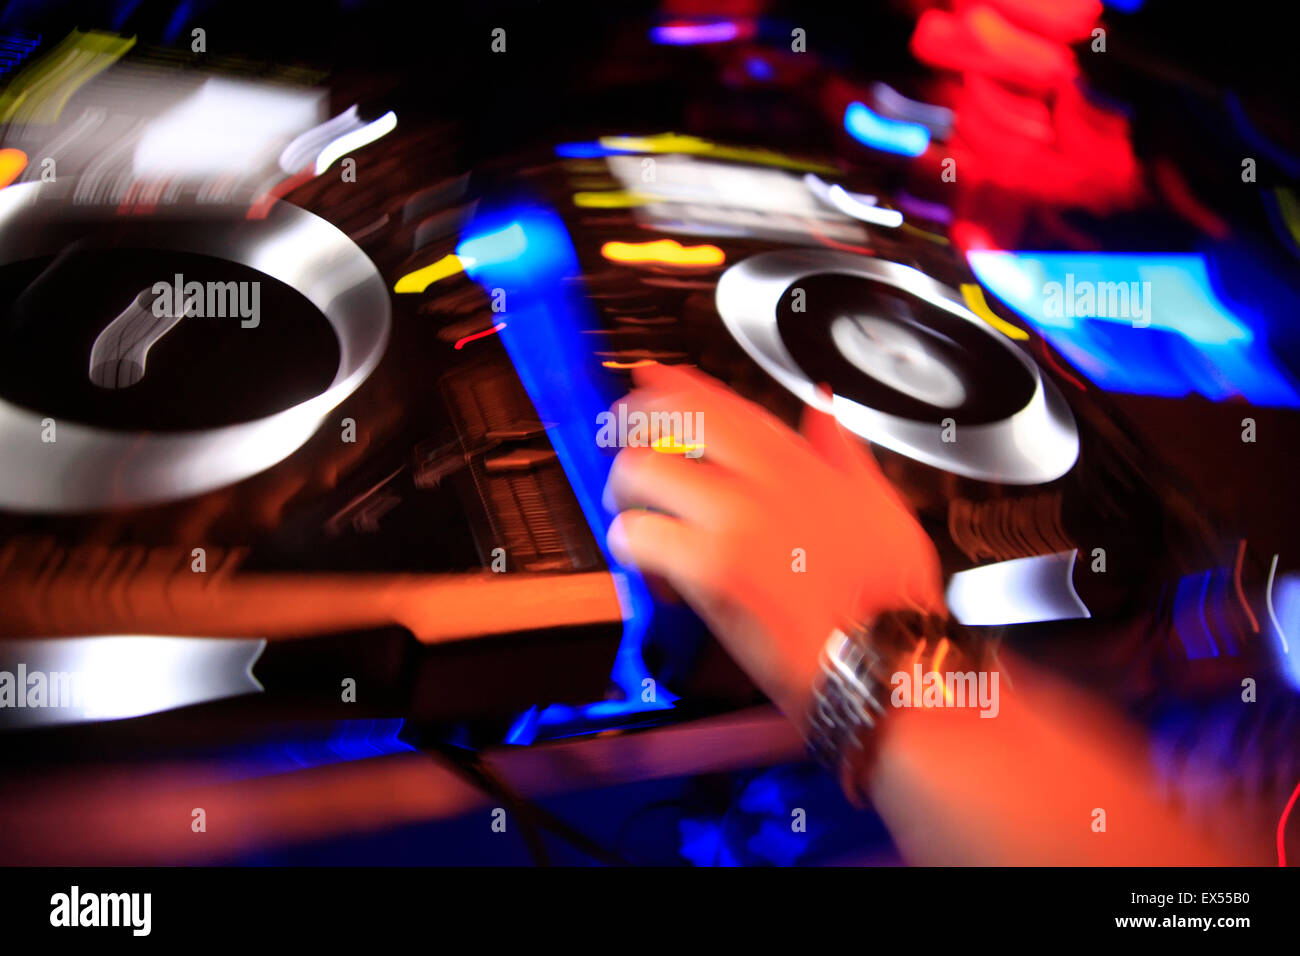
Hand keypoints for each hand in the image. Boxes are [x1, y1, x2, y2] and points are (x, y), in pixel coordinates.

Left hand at [603, 363, 943, 723]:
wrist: (887, 661)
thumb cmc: (887, 600)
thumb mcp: (882, 508)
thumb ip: (844, 452)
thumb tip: (824, 409)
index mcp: (800, 464)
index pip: (724, 404)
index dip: (676, 384)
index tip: (648, 377)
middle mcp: (766, 481)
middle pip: (674, 421)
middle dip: (635, 431)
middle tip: (628, 457)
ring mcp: (739, 520)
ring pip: (644, 472)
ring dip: (627, 495)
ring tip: (634, 520)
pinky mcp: (716, 567)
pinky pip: (640, 536)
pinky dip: (631, 550)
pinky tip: (649, 568)